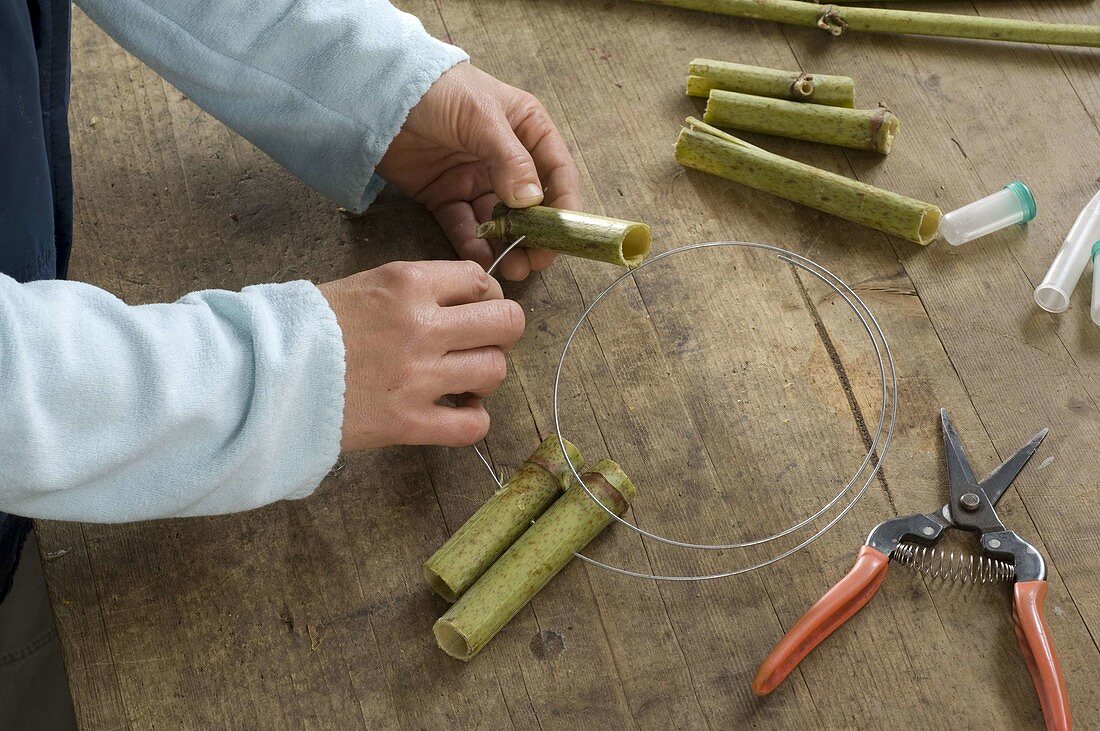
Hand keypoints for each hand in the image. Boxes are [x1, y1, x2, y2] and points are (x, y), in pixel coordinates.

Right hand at [318, 260, 523, 449]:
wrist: (260, 374)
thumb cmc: (301, 327)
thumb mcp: (358, 286)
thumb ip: (410, 292)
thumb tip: (452, 303)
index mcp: (407, 284)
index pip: (480, 280)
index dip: (485, 296)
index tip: (474, 309)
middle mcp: (422, 326)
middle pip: (506, 323)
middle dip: (501, 332)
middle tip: (481, 343)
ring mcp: (418, 377)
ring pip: (495, 371)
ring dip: (485, 376)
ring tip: (463, 381)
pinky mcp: (408, 423)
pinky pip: (473, 426)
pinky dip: (472, 421)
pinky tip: (456, 414)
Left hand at [377, 62, 581, 280]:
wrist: (378, 92)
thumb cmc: (439, 90)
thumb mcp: (480, 117)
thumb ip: (509, 159)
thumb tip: (533, 201)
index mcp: (527, 129)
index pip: (557, 172)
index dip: (565, 205)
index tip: (564, 235)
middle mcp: (506, 158)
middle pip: (531, 205)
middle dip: (536, 234)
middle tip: (537, 261)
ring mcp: (476, 179)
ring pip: (500, 221)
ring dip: (508, 245)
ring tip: (513, 268)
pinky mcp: (446, 195)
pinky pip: (465, 225)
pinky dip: (473, 245)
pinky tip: (482, 260)